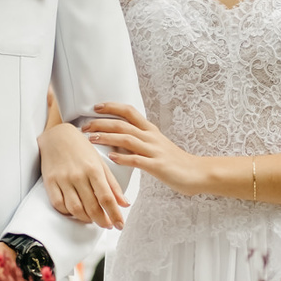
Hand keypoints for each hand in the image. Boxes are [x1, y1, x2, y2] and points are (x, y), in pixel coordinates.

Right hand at [39, 110, 128, 228]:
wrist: (56, 135)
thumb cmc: (81, 148)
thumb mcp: (100, 162)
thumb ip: (112, 184)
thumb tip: (124, 203)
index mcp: (94, 169)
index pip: (107, 198)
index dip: (114, 214)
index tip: (119, 224)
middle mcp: (78, 175)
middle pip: (92, 207)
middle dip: (102, 221)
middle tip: (107, 225)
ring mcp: (63, 179)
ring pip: (75, 209)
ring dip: (86, 219)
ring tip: (93, 219)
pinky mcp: (50, 182)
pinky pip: (59, 204)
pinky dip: (68, 212)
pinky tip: (75, 212)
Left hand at [83, 103, 200, 192]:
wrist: (196, 173)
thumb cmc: (175, 161)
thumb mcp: (156, 146)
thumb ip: (140, 141)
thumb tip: (118, 138)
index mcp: (150, 130)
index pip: (129, 112)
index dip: (111, 107)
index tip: (96, 107)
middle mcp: (151, 137)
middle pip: (123, 123)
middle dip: (101, 123)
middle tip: (84, 126)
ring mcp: (154, 151)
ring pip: (127, 139)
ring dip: (107, 137)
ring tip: (91, 139)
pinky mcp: (157, 166)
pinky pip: (137, 160)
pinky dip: (123, 158)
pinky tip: (111, 158)